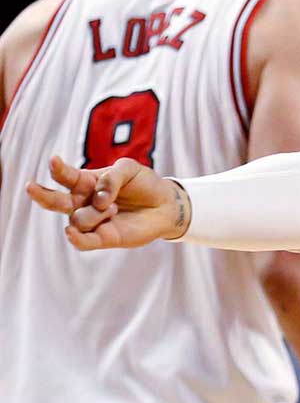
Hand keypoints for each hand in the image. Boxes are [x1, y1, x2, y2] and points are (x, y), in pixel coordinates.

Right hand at [26, 156, 190, 249]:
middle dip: (43, 195)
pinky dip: (76, 237)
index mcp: (86, 182)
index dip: (58, 169)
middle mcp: (83, 202)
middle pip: (56, 201)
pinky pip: (82, 241)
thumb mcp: (130, 169)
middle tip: (31, 187)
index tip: (53, 160)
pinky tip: (70, 232)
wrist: (165, 204)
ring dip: (97, 211)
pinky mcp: (103, 238)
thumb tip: (97, 197)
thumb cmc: (144, 183)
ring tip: (115, 207)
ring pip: (78, 218)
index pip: (66, 176)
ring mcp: (91, 221)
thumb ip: (112, 177)